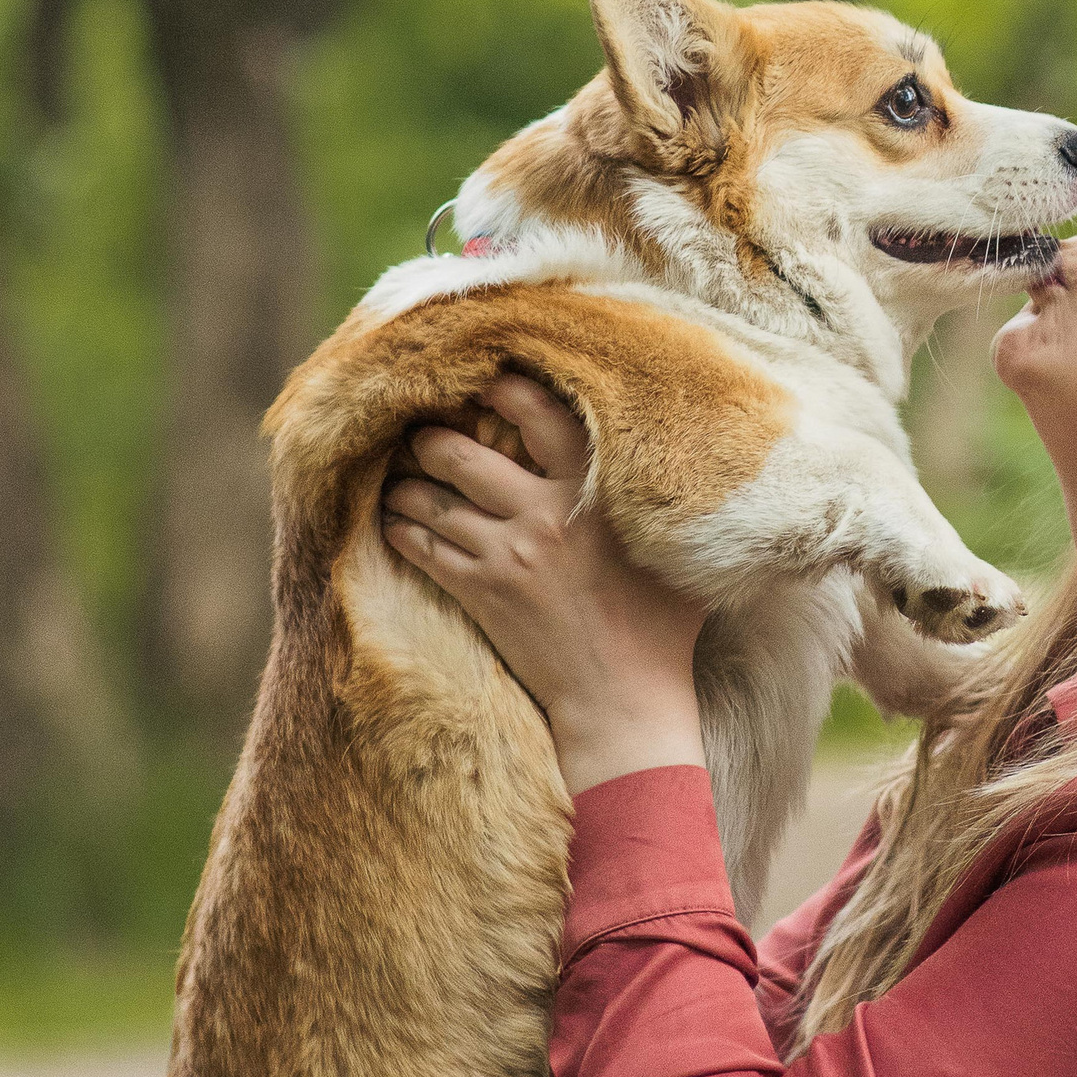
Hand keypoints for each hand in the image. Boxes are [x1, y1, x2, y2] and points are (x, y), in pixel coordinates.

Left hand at [380, 374, 708, 796]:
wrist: (624, 698)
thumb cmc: (661, 624)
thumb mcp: (675, 548)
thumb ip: (662, 497)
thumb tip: (680, 453)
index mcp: (593, 493)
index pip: (539, 415)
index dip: (505, 388)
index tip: (486, 377)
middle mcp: (542, 516)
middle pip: (462, 453)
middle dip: (433, 437)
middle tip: (424, 428)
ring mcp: (505, 555)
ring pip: (431, 499)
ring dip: (408, 483)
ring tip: (402, 476)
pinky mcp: (480, 593)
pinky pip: (422, 548)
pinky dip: (403, 528)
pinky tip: (396, 520)